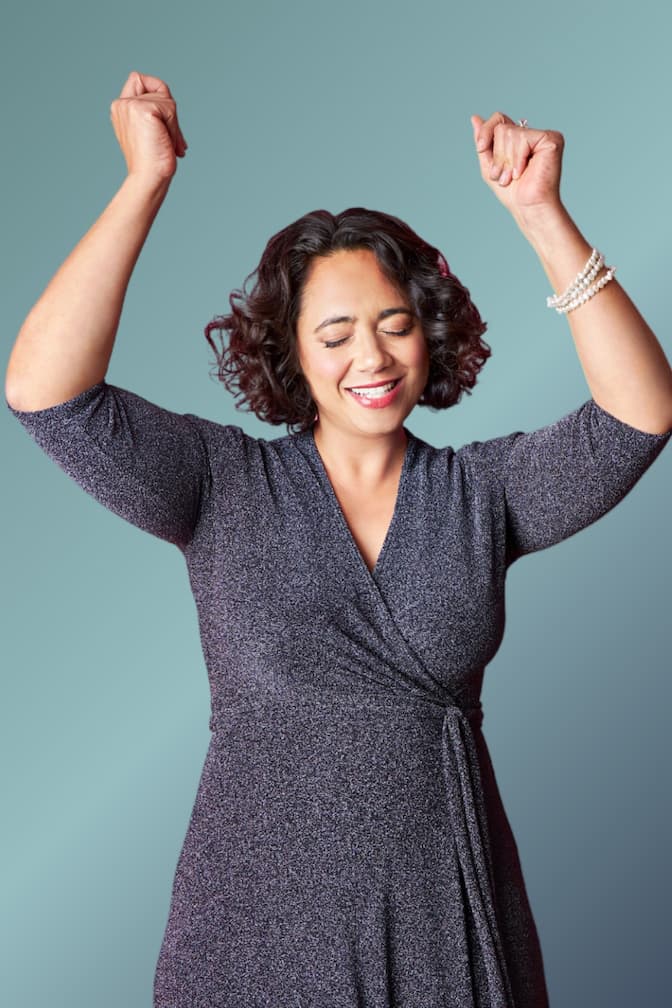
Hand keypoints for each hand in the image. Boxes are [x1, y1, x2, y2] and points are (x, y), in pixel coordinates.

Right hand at [110, 71, 187, 184]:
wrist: (149, 177)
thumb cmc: (153, 161)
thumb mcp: (152, 130)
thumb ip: (155, 111)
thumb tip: (169, 101)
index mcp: (120, 108)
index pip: (139, 79)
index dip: (157, 93)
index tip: (161, 123)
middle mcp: (121, 104)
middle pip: (160, 89)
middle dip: (171, 116)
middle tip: (169, 141)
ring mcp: (130, 105)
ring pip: (167, 100)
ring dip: (174, 126)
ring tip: (166, 145)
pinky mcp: (141, 109)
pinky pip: (170, 108)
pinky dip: (173, 128)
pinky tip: (165, 143)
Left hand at [471, 112, 564, 226]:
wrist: (527, 207)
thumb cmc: (512, 192)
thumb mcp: (490, 166)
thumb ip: (484, 142)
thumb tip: (474, 117)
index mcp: (519, 138)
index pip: (499, 120)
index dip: (486, 131)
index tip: (480, 148)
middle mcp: (532, 134)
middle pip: (502, 128)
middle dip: (498, 156)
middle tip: (505, 176)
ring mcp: (543, 135)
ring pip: (510, 132)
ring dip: (506, 160)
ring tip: (514, 176)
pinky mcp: (551, 139)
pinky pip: (523, 137)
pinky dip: (517, 159)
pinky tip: (523, 171)